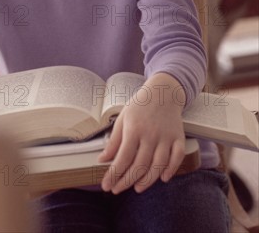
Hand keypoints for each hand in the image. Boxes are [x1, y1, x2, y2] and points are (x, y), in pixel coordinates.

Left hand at [98, 77, 185, 193]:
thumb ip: (114, 141)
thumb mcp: (123, 118)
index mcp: (134, 129)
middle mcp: (150, 134)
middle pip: (139, 165)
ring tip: (137, 188)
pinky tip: (163, 178)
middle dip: (127, 181)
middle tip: (118, 190)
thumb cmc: (141, 105)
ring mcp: (166, 137)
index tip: (107, 185)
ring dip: (147, 180)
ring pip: (158, 165)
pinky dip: (171, 170)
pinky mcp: (178, 138)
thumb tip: (102, 159)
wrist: (164, 92)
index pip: (123, 158)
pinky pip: (177, 157)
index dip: (114, 174)